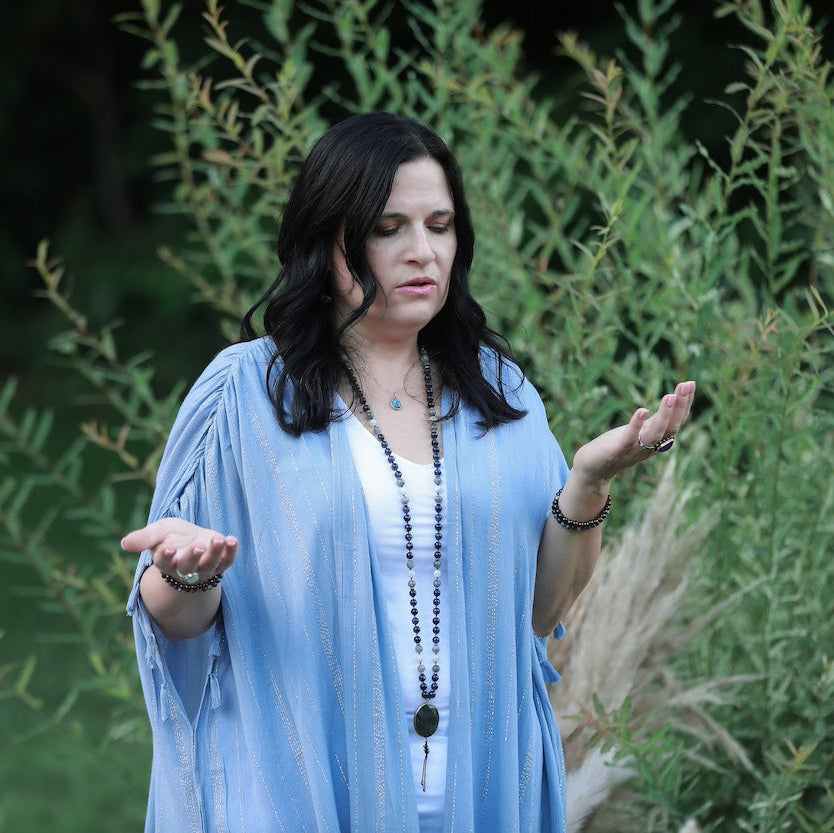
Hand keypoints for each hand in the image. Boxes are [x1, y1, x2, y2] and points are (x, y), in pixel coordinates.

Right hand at [121, 518, 238, 579]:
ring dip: (215, 553)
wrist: (192, 540)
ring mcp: (204, 568)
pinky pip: (227, 561)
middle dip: (193, 556)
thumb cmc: (172, 536)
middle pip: (188, 567)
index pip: (164, 562)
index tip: (168, 546)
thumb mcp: (158, 532)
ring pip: (210, 564)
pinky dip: (231, 552)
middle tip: (198, 545)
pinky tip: (232, 539)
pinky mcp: (221, 564)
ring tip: (218, 538)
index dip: (166, 555)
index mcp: (166, 562)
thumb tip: (124, 543)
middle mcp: (185, 569)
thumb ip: (143, 538)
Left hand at [571, 381, 695, 484]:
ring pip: (655, 434)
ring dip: (664, 416)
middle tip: (686, 385)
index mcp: (656, 440)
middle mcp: (649, 447)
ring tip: (670, 396)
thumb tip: (673, 401)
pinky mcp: (617, 452)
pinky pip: (630, 439)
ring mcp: (634, 450)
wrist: (592, 469)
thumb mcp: (640, 432)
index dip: (685, 404)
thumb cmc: (615, 446)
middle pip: (671, 428)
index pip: (677, 422)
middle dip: (680, 406)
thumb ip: (655, 422)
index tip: (690, 383)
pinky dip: (636, 425)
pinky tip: (642, 410)